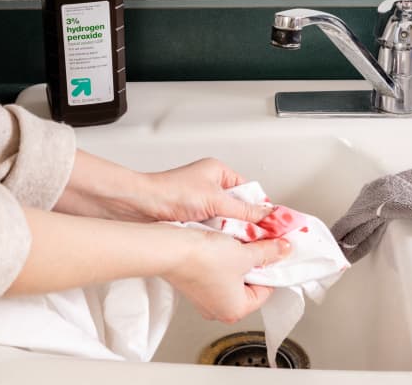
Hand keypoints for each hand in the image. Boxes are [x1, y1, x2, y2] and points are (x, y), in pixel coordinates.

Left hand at [142, 158, 271, 222]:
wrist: (141, 207)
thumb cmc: (169, 192)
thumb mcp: (215, 201)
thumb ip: (245, 211)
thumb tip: (268, 216)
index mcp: (219, 172)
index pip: (249, 191)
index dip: (259, 208)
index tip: (271, 224)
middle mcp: (210, 186)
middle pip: (239, 208)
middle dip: (243, 221)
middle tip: (248, 232)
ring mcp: (201, 203)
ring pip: (227, 221)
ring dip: (228, 229)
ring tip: (226, 235)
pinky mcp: (193, 218)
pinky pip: (213, 229)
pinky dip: (215, 235)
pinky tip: (213, 239)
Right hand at [164, 230, 290, 322]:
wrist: (171, 249)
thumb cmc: (203, 259)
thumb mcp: (245, 253)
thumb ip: (268, 252)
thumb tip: (282, 249)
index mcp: (236, 310)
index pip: (266, 290)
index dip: (271, 267)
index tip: (274, 252)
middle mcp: (218, 309)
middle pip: (248, 284)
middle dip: (253, 262)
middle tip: (257, 244)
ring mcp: (203, 298)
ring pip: (231, 276)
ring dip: (237, 257)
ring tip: (237, 242)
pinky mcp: (192, 283)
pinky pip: (215, 271)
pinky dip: (221, 257)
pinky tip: (220, 244)